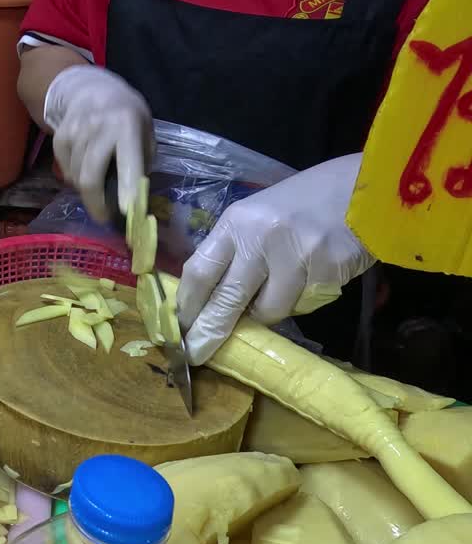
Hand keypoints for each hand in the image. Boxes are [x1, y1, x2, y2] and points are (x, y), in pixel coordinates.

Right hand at [44, 65, 153, 221]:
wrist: (89, 90)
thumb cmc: (125, 115)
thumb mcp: (143, 132)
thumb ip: (140, 161)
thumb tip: (135, 199)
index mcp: (127, 125)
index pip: (127, 163)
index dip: (126, 190)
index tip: (126, 212)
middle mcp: (98, 127)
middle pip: (90, 177)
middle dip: (96, 204)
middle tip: (103, 217)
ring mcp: (74, 132)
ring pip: (76, 177)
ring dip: (87, 189)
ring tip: (97, 184)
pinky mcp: (58, 138)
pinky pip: (65, 170)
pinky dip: (75, 176)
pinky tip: (84, 166)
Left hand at [176, 153, 375, 364]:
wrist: (365, 188)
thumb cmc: (303, 203)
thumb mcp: (257, 216)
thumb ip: (234, 251)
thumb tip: (209, 299)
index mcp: (236, 223)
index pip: (199, 270)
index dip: (186, 304)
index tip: (179, 327)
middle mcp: (261, 239)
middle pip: (226, 299)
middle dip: (209, 331)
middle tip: (196, 354)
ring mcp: (296, 258)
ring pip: (268, 310)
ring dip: (267, 311)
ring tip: (280, 287)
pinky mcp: (327, 274)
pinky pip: (302, 305)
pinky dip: (300, 300)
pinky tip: (309, 276)